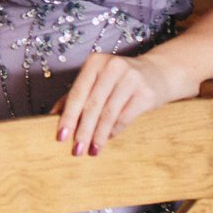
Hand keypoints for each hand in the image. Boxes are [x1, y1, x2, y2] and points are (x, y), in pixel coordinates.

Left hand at [50, 52, 186, 156]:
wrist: (159, 72)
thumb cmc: (119, 79)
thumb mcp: (98, 80)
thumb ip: (76, 94)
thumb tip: (53, 115)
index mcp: (95, 62)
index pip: (77, 93)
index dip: (68, 117)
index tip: (60, 137)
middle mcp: (112, 67)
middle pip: (92, 105)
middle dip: (83, 131)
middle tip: (76, 150)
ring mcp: (131, 78)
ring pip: (109, 113)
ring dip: (98, 135)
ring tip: (92, 151)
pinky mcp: (146, 93)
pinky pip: (125, 117)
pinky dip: (114, 130)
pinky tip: (107, 139)